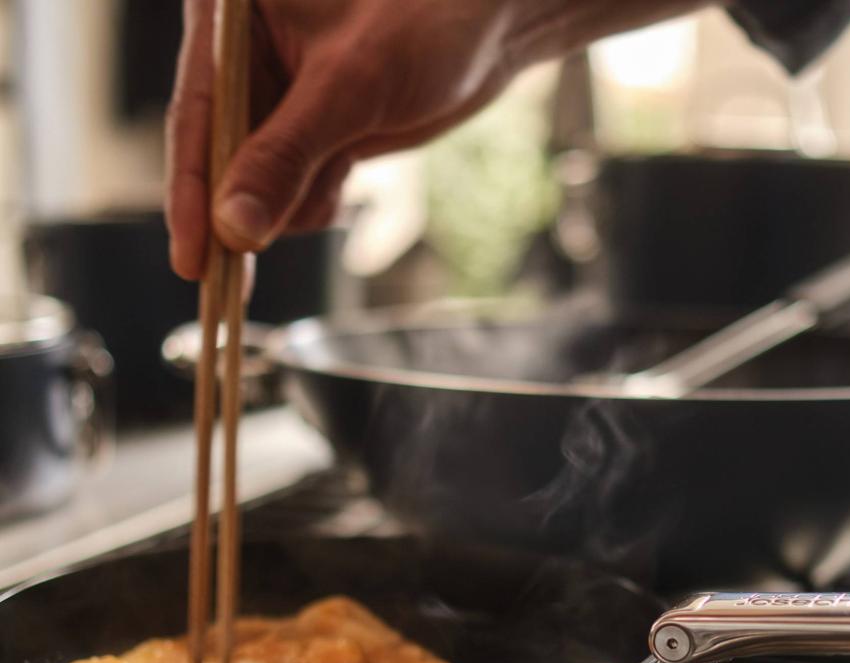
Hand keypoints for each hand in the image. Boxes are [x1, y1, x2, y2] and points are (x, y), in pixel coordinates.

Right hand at [165, 0, 705, 279]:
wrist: (489, 29)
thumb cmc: (425, 22)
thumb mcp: (348, 87)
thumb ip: (285, 157)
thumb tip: (234, 230)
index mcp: (229, 18)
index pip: (195, 115)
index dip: (191, 195)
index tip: (192, 261)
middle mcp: (243, 59)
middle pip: (218, 160)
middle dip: (246, 209)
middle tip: (235, 279)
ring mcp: (275, 101)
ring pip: (256, 187)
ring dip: (293, 203)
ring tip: (338, 169)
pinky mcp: (308, 131)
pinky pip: (291, 191)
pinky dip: (314, 201)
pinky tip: (344, 173)